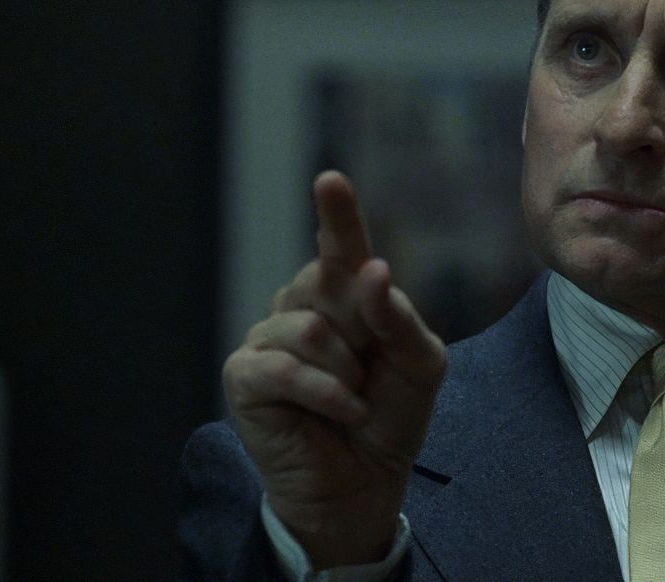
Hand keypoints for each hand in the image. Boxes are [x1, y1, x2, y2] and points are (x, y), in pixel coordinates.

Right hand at [222, 171, 447, 567]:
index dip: (336, 213)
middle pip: (327, 281)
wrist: (365, 483)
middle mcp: (301, 306)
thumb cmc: (391, 417)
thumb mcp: (420, 365)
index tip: (331, 180)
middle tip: (370, 373)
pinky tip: (342, 411)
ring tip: (353, 400)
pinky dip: (325, 393)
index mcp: (345, 295)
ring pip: (309, 328)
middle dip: (363, 328)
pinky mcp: (245, 375)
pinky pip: (285, 366)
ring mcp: (268, 337)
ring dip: (346, 373)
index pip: (342, 247)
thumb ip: (399, 316)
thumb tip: (370, 271)